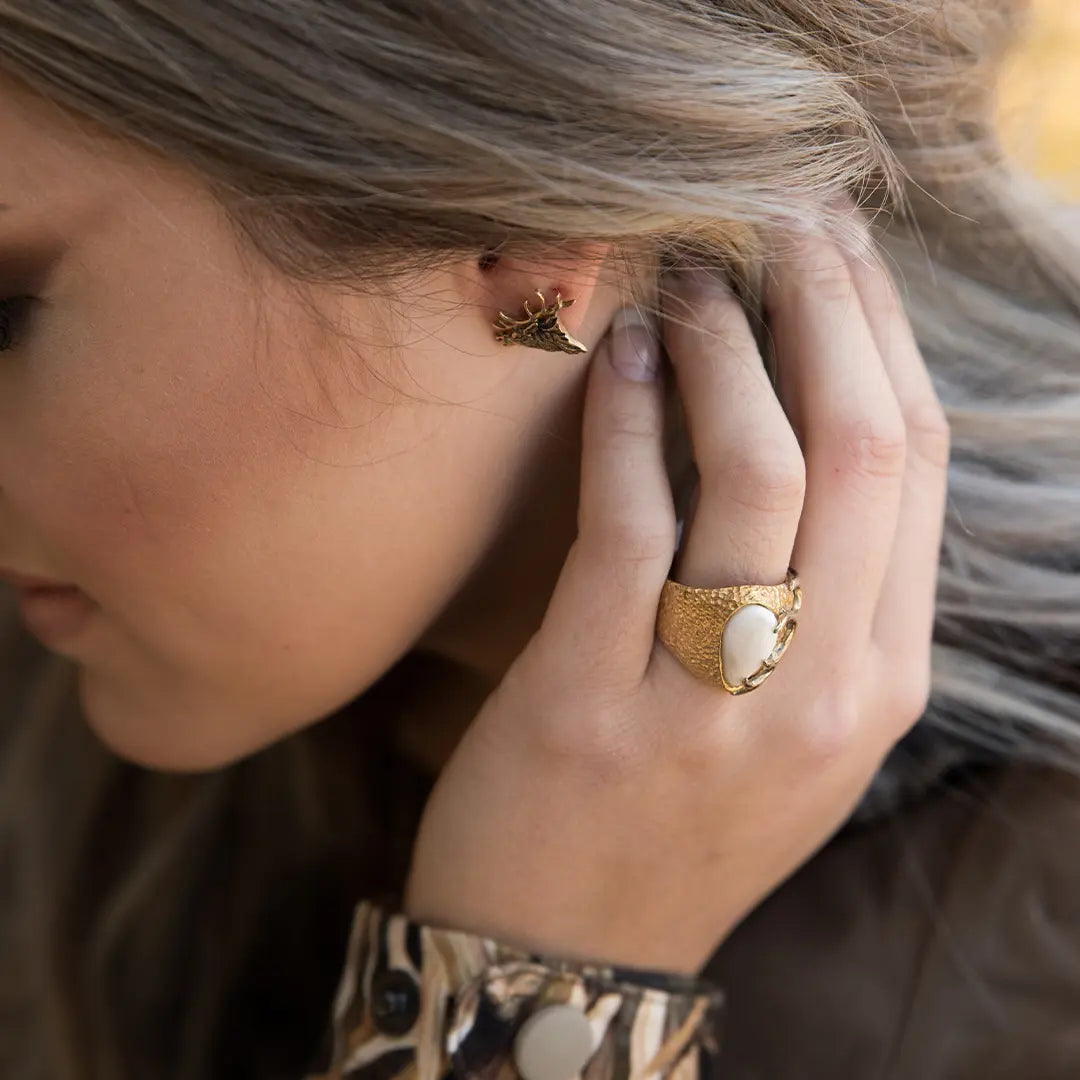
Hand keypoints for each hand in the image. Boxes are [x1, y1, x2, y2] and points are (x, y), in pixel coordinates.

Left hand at [403, 203, 950, 973]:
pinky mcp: (589, 702)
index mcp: (879, 689)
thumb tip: (814, 435)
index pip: (912, 474)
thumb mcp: (790, 732)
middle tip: (783, 217)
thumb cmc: (675, 827)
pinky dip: (625, 417)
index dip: (883, 341)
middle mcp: (818, 693)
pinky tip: (614, 354)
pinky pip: (625, 521)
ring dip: (723, 343)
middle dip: (829, 307)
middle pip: (860, 449)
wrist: (565, 962)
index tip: (843, 256)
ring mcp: (709, 705)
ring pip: (755, 471)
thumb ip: (822, 601)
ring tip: (688, 274)